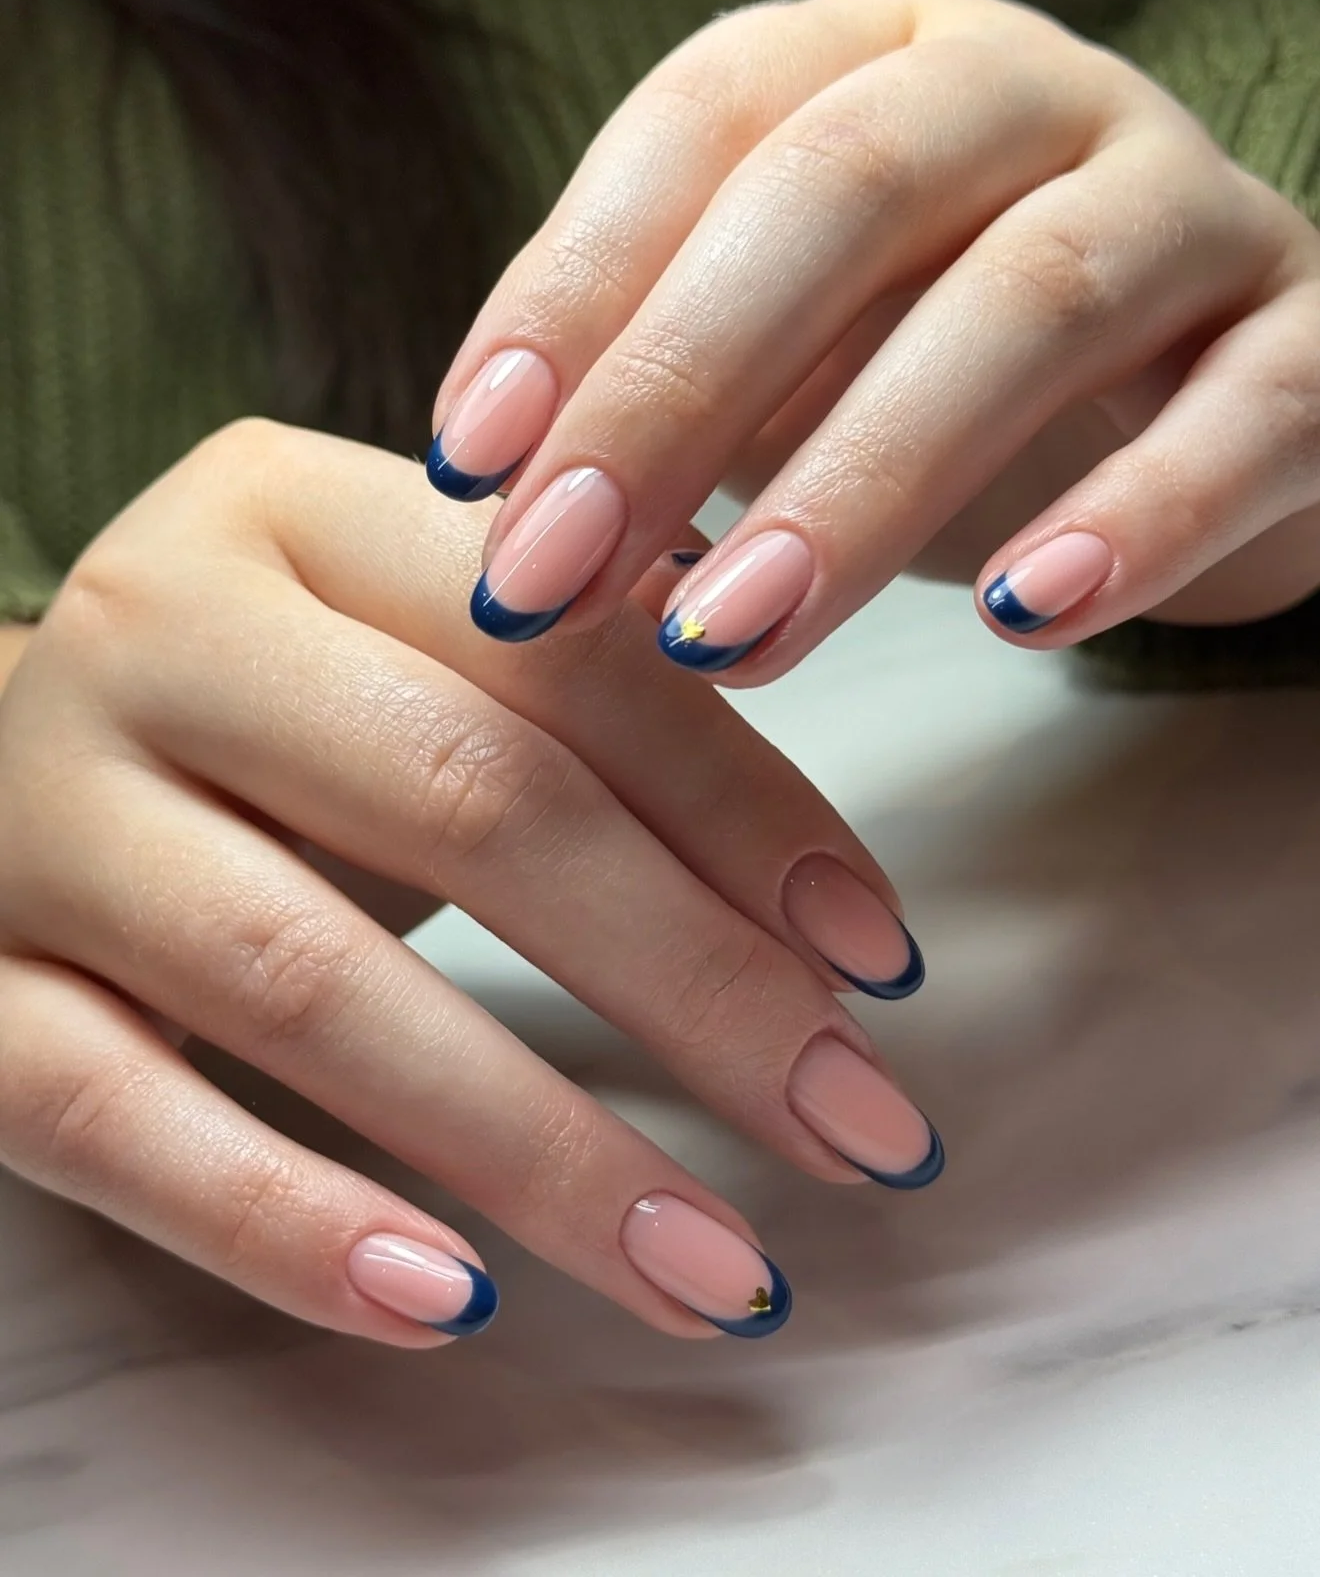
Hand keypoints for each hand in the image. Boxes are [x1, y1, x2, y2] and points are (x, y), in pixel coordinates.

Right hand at [0, 421, 938, 1349]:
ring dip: (536, 1147)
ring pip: (301, 981)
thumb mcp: (412, 633)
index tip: (877, 962)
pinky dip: (284, 1221)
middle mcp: (156, 631)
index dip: (742, 805)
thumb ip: (589, 669)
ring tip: (713, 1266)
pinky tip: (449, 1302)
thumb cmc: (274, 708)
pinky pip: (114, 1121)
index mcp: (296, 507)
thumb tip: (821, 875)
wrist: (7, 756)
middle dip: (689, 982)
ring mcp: (41, 812)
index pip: (562, 645)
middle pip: (463, 799)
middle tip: (852, 1128)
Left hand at [430, 0, 1319, 678]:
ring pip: (1031, 300)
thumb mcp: (790, 361)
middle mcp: (1029, 92)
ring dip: (864, 481)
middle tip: (559, 578)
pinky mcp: (1313, 338)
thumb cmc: (942, 382)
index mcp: (871, 60)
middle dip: (677, 391)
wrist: (1205, 406)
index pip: (701, 128)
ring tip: (734, 639)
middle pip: (845, 194)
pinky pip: (1247, 415)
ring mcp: (1184, 201)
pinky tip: (1021, 618)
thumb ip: (667, 402)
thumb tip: (511, 524)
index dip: (572, 291)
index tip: (468, 465)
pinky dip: (1137, 516)